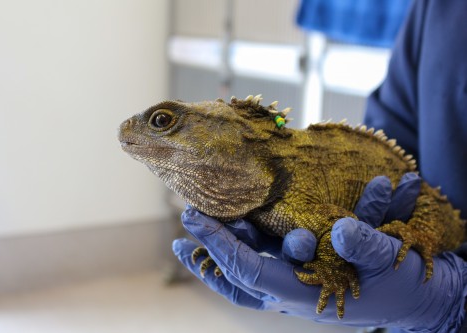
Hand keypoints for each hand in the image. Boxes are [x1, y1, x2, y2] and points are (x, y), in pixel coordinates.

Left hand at [172, 174, 466, 329]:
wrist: (419, 300)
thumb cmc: (404, 285)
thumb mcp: (391, 263)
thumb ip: (366, 247)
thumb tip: (340, 229)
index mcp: (305, 294)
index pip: (249, 271)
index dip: (219, 245)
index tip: (193, 218)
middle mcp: (291, 293)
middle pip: (236, 277)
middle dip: (209, 248)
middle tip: (189, 216)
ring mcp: (294, 286)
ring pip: (244, 275)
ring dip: (221, 248)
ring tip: (199, 221)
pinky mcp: (301, 274)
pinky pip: (262, 266)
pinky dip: (243, 248)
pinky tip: (235, 225)